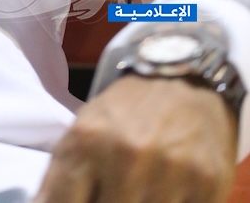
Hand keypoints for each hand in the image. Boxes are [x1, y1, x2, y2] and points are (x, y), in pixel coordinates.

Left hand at [35, 75, 237, 201]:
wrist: (183, 77)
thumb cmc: (126, 113)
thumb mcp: (83, 134)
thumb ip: (60, 180)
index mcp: (86, 141)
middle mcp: (127, 155)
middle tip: (110, 192)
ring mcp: (170, 172)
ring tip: (133, 192)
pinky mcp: (207, 184)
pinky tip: (165, 196)